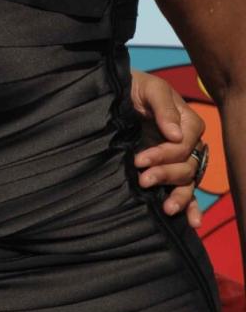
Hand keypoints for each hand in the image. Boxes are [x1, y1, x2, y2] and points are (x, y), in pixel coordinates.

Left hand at [129, 69, 204, 227]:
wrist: (118, 94)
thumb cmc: (135, 88)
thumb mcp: (150, 89)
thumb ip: (163, 108)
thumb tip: (176, 135)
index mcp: (188, 123)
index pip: (183, 146)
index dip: (163, 154)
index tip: (139, 160)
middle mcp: (187, 144)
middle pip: (186, 166)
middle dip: (165, 174)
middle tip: (142, 179)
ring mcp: (178, 159)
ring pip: (187, 182)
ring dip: (178, 196)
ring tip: (166, 208)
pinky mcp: (168, 171)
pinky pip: (187, 191)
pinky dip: (191, 207)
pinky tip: (192, 222)